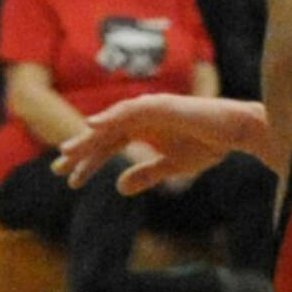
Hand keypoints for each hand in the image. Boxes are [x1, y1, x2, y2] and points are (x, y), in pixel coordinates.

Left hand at [55, 93, 250, 193]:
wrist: (234, 132)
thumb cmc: (207, 145)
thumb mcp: (170, 166)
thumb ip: (145, 173)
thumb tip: (118, 186)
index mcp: (143, 129)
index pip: (109, 145)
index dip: (89, 161)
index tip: (71, 180)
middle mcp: (143, 117)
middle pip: (105, 133)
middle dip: (81, 149)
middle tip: (57, 167)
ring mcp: (151, 108)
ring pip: (113, 122)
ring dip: (90, 136)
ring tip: (69, 151)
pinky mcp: (161, 105)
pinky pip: (131, 110)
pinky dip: (111, 116)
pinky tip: (94, 125)